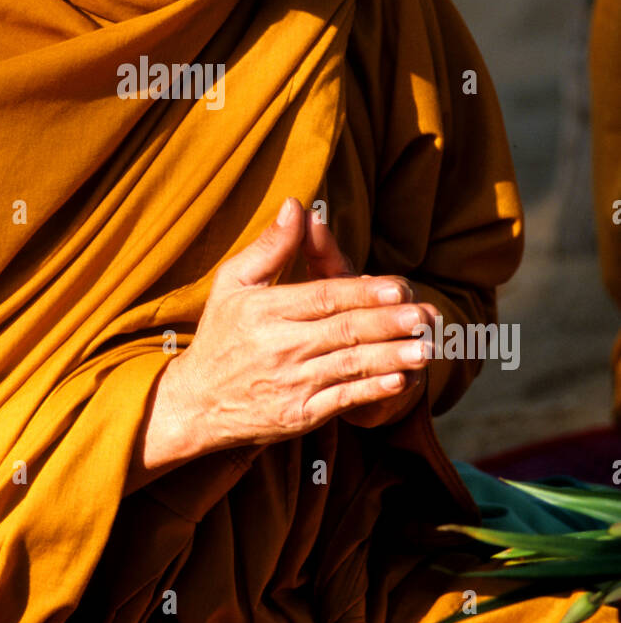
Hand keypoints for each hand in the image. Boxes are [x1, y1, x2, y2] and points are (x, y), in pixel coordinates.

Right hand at [165, 196, 435, 454]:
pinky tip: (399, 381)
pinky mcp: (298, 416)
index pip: (323, 297)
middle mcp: (279, 346)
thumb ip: (270, 246)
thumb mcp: (233, 283)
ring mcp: (290, 384)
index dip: (363, 292)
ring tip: (426, 349)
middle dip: (389, 324)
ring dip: (391, 358)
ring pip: (349, 366)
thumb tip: (297, 206)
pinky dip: (371, 392)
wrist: (196, 403)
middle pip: (343, 331)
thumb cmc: (221, 334)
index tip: (399, 287)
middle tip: (427, 315)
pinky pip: (341, 401)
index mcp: (264, 310)